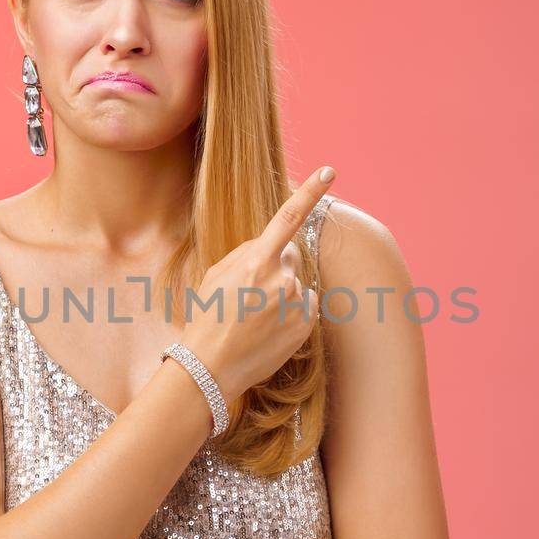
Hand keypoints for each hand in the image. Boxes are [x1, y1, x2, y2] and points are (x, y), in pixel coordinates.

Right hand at [179, 167, 335, 403]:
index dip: (311, 192)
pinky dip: (292, 314)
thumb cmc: (208, 319)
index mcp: (256, 261)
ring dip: (283, 294)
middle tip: (251, 294)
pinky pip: (305, 307)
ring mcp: (296, 302)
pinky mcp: (306, 324)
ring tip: (256, 318)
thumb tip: (272, 245)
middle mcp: (282, 278)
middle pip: (291, 256)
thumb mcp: (216, 276)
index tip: (330, 171)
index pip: (288, 218)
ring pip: (297, 284)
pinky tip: (269, 329)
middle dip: (278, 266)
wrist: (211, 367)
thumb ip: (246, 253)